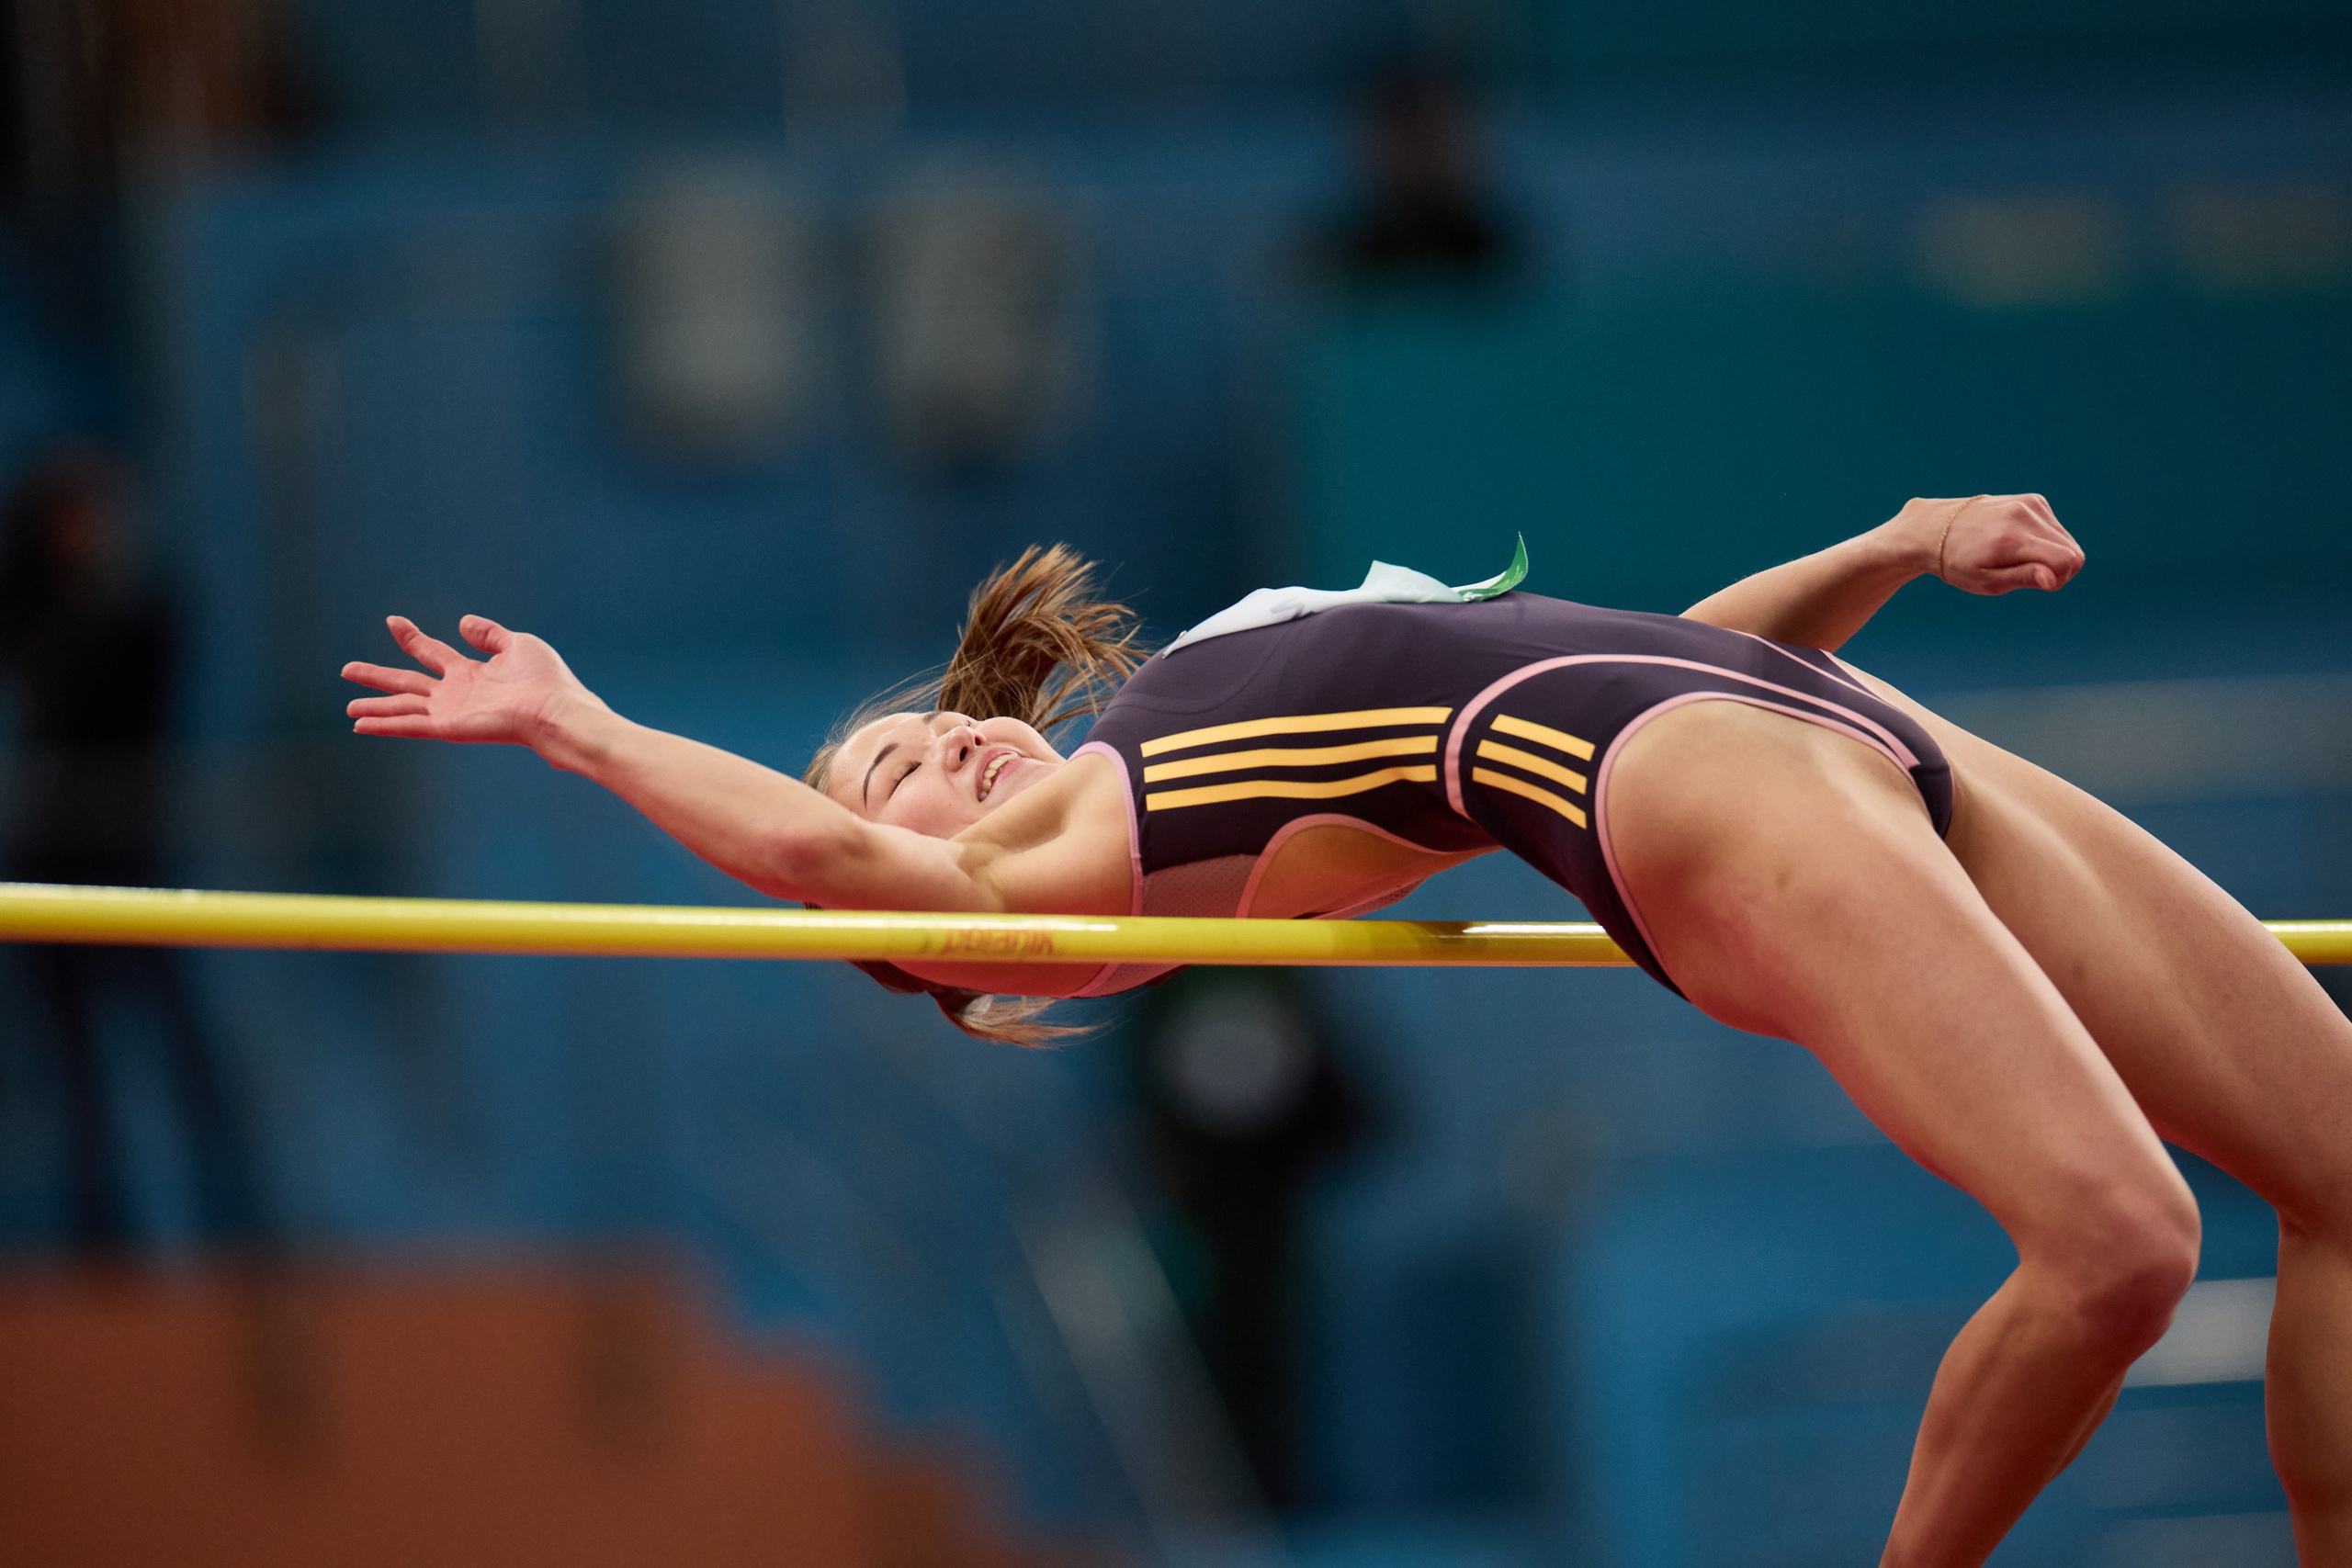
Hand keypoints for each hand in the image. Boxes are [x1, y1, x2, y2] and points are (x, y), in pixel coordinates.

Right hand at [342, 615, 605, 747]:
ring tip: (349, 706)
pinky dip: (385, 725)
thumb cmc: (545, 680)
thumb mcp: (517, 644)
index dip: (412, 637)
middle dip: (378, 676)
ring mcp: (451, 712)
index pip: (433, 653)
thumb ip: (489, 634)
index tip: (392, 622)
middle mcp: (456, 693)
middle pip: (408, 682)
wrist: (555, 709)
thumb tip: (464, 622)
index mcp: (471, 673)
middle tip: (348, 669)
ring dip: (375, 707)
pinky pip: (410, 725)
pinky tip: (361, 725)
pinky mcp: (449, 728)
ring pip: (403, 707)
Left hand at [1912, 493, 2084, 594]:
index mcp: (2011, 539)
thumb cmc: (1958, 563)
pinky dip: (2044, 540)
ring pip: (2066, 540)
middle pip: (2072, 552)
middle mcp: (2023, 515)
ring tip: (2017, 558)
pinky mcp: (2032, 499)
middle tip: (2024, 574)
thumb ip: (2023, 579)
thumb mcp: (1985, 581)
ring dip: (2050, 554)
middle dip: (2057, 569)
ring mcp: (2029, 503)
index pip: (2067, 561)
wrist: (1935, 529)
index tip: (2037, 584)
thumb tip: (2053, 578)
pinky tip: (2018, 542)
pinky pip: (2055, 527)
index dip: (2058, 580)